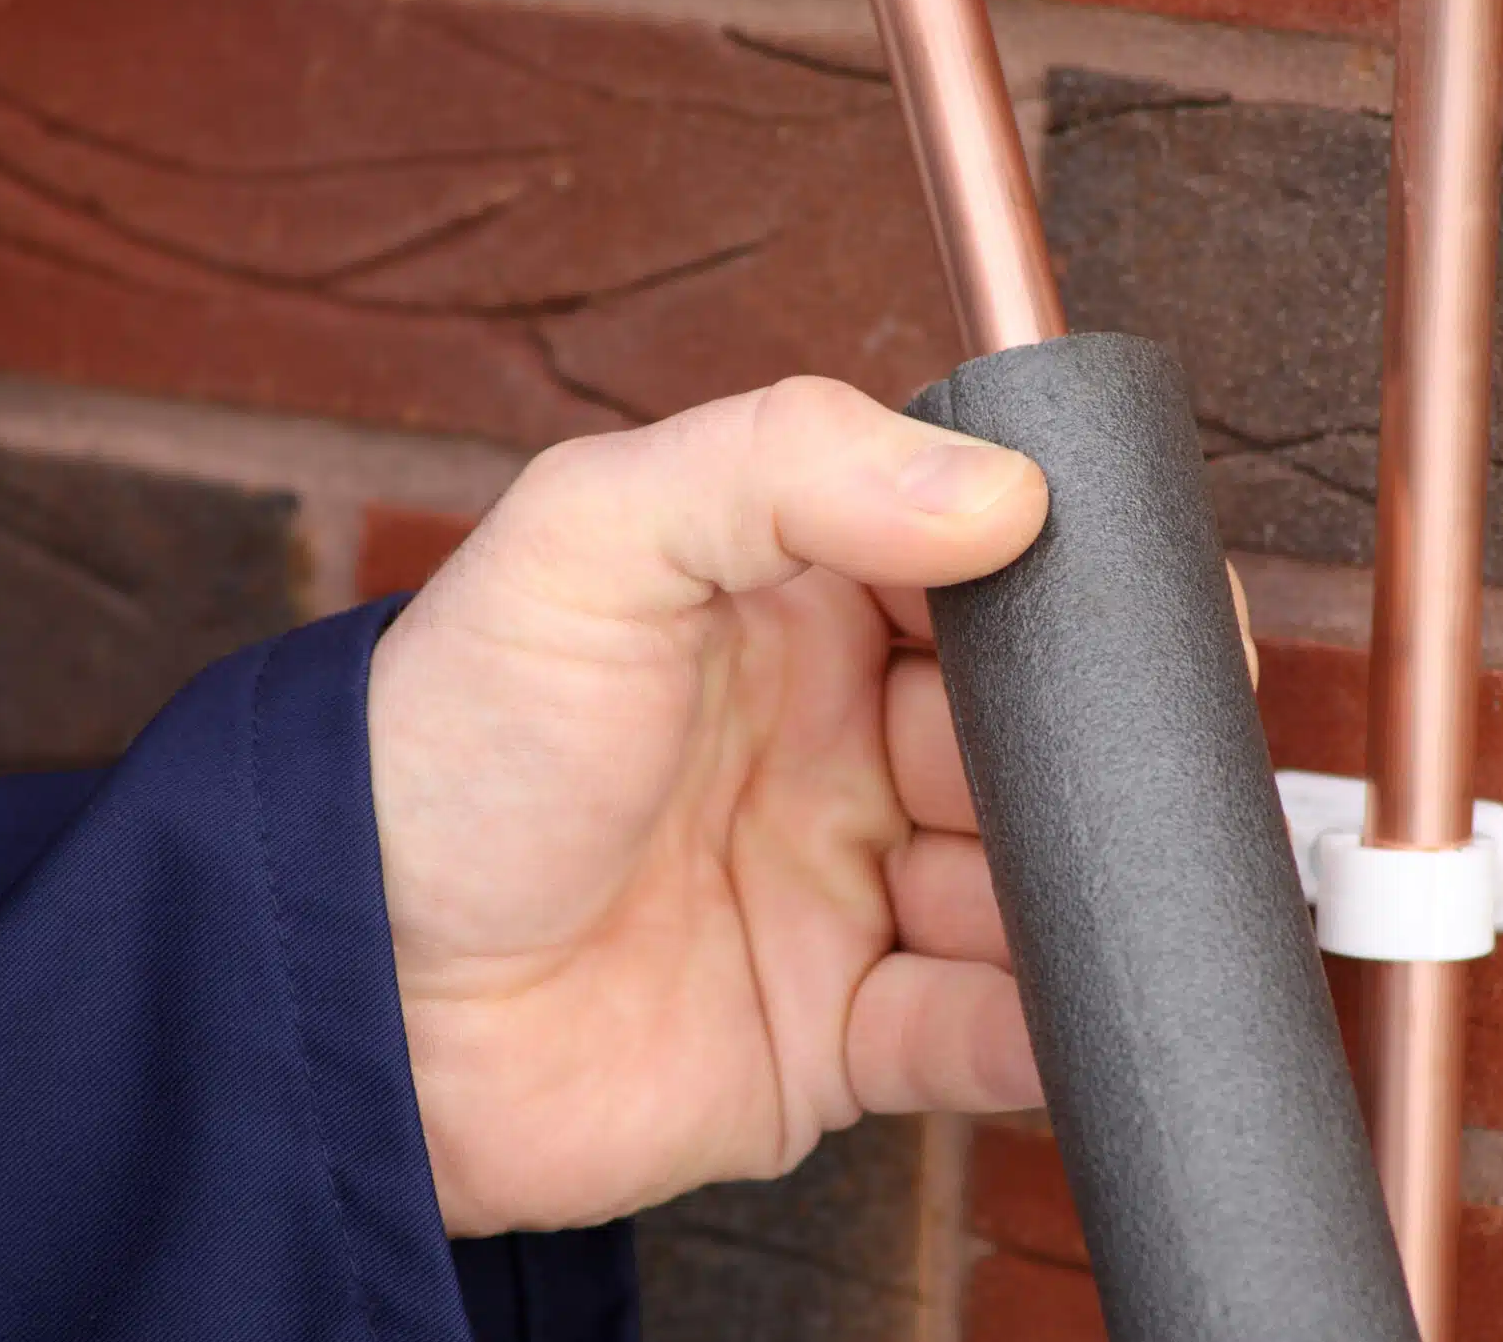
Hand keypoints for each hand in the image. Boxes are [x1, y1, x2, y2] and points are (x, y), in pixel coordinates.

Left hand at [366, 376, 1258, 1236]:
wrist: (351, 996)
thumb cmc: (444, 753)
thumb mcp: (585, 542)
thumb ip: (783, 466)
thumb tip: (999, 489)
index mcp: (792, 615)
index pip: (979, 577)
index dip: (1073, 588)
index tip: (1151, 607)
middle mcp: (835, 748)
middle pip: (1028, 740)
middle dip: (1087, 755)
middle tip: (1120, 770)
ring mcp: (840, 894)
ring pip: (1025, 889)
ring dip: (1077, 895)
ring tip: (1079, 891)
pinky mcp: (832, 1036)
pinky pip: (976, 1034)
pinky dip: (1040, 1033)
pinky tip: (1069, 1009)